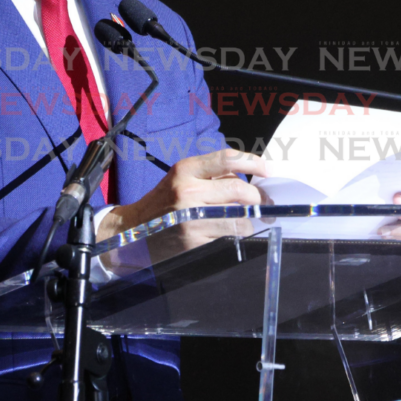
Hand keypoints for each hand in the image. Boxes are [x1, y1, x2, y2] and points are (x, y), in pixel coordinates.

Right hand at [96, 148, 266, 241]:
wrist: (132, 231)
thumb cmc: (163, 203)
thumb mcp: (182, 178)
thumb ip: (212, 175)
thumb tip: (250, 180)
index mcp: (186, 169)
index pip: (227, 159)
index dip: (253, 162)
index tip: (268, 170)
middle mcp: (187, 190)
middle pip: (239, 190)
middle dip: (258, 198)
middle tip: (266, 204)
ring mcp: (191, 218)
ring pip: (239, 217)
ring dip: (251, 221)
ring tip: (251, 221)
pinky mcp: (193, 241)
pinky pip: (228, 237)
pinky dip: (238, 236)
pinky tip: (235, 235)